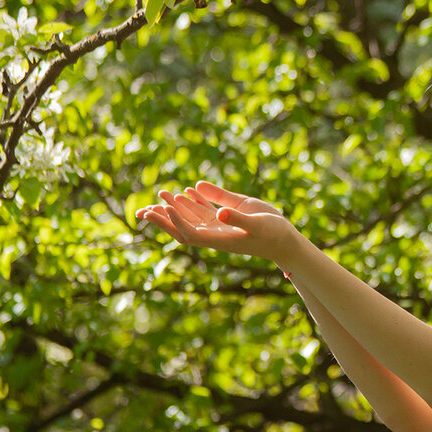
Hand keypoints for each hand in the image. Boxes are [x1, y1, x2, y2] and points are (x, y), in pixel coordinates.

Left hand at [135, 181, 297, 262]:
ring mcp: (220, 226)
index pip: (190, 233)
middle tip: (146, 208)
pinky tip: (188, 190)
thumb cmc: (274, 234)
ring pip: (192, 216)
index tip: (164, 207)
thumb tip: (219, 214)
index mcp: (220, 239)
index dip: (175, 221)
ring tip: (162, 192)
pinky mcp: (228, 218)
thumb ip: (237, 218)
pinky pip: (206, 210)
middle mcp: (216, 234)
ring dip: (176, 206)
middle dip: (165, 218)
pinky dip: (195, 201)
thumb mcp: (258, 224)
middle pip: (183, 228)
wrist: (285, 241)